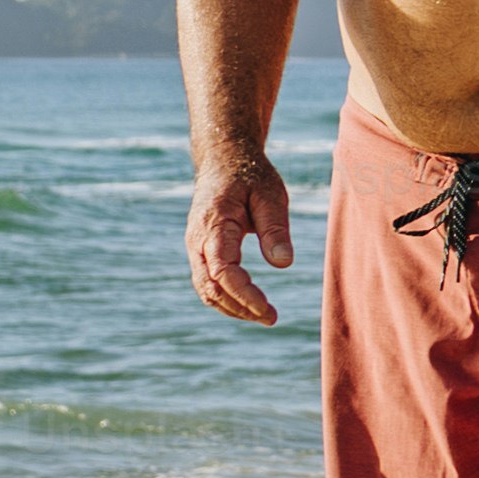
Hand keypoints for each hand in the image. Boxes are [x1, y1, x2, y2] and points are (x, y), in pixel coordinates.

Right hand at [187, 149, 293, 324]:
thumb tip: (283, 264)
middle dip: (239, 308)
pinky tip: (249, 303)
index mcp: (214, 224)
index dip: (244, 295)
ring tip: (264, 315)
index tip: (268, 311)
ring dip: (232, 308)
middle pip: (209, 288)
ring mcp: (195, 246)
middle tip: (272, 318)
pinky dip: (226, 298)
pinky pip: (207, 282)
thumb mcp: (271, 195)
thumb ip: (275, 229)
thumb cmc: (250, 175)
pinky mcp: (200, 250)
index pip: (223, 272)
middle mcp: (197, 239)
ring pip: (205, 290)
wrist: (223, 158)